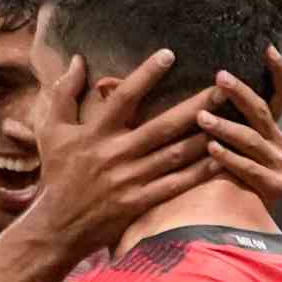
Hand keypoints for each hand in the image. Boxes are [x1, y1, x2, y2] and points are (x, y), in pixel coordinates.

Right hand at [28, 49, 222, 257]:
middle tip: (222, 87)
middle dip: (195, 106)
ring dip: (205, 137)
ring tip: (231, 118)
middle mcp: (116, 155)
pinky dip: (199, 173)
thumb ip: (63, 94)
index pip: (124, 98)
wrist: (56, 226)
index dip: (146, 75)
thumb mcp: (50, 131)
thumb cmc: (57, 174)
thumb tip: (77, 60)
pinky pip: (175, 185)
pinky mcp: (140, 203)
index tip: (169, 54)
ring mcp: (130, 181)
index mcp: (95, 133)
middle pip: (162, 126)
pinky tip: (221, 159)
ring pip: (175, 155)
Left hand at [197, 45, 281, 209]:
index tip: (266, 48)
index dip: (278, 70)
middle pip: (263, 111)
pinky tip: (211, 149)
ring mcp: (278, 164)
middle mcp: (277, 142)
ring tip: (202, 118)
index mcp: (269, 127)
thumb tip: (149, 83)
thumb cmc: (215, 174)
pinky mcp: (274, 186)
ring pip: (253, 139)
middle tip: (219, 78)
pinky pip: (248, 168)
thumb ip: (204, 114)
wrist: (233, 221)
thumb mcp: (217, 140)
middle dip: (241, 93)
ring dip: (226, 127)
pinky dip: (229, 158)